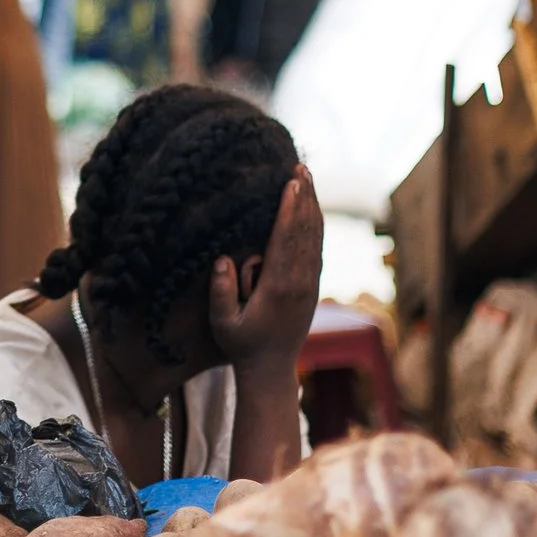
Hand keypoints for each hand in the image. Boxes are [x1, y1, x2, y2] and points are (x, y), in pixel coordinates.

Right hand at [209, 164, 322, 373]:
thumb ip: (220, 294)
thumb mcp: (223, 324)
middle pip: (305, 231)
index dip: (289, 209)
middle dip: (304, 197)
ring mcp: (309, 284)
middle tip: (301, 167)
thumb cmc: (242, 345)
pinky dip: (315, 224)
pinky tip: (311, 207)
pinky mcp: (311, 286)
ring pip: (314, 237)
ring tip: (307, 177)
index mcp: (279, 287)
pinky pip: (316, 248)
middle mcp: (300, 282)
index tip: (290, 183)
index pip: (286, 239)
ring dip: (312, 205)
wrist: (272, 369)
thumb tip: (222, 260)